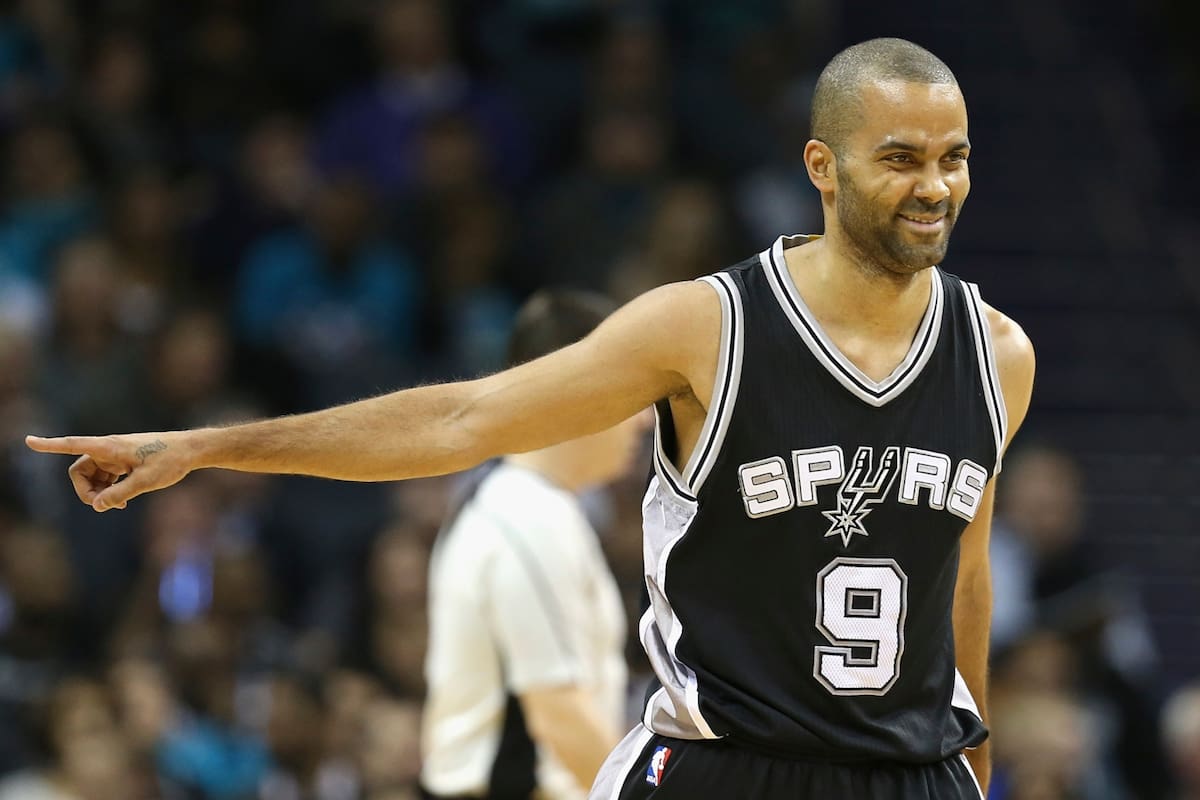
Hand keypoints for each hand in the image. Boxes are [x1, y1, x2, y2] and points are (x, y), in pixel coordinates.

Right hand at [25, 432, 193, 511]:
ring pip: (92, 475)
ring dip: (97, 491)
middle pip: (79, 470)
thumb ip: (120, 494)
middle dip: (84, 490)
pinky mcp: (124, 460)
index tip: (28, 441)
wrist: (192, 450)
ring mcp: (116, 454)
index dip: (50, 445)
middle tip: (102, 506)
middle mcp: (109, 448)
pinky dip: (108, 488)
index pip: (73, 445)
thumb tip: (97, 506)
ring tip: (117, 505)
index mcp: (110, 447)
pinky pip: (105, 476)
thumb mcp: (146, 482)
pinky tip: (121, 502)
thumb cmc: (171, 461)